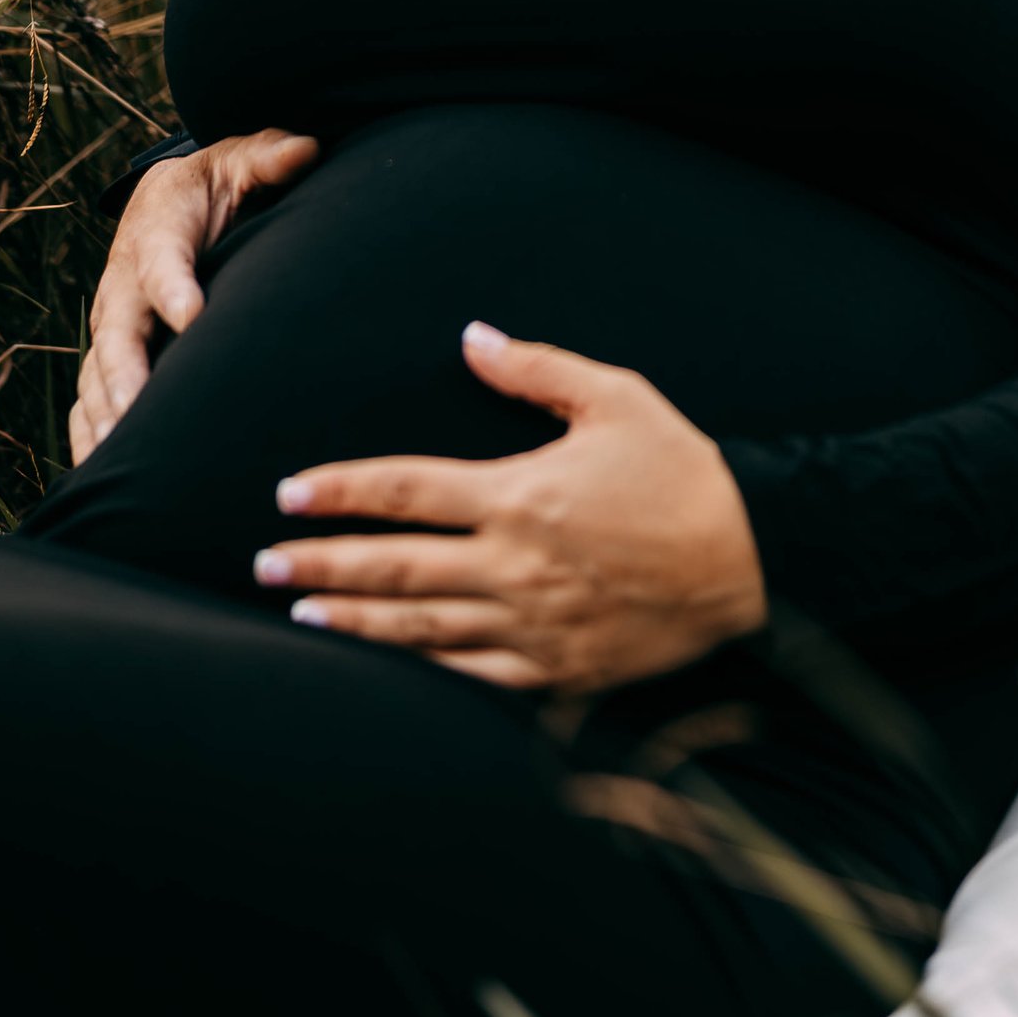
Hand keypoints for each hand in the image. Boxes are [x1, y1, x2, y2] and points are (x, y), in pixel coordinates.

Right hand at [68, 127, 319, 463]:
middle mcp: (123, 285)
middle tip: (139, 416)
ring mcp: (112, 325)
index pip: (161, 261)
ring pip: (98, 376)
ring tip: (119, 462)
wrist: (169, 199)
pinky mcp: (110, 355)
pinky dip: (89, 435)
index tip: (192, 316)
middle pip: (119, 334)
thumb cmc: (215, 184)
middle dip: (126, 376)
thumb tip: (306, 149)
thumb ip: (270, 157)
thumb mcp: (242, 159)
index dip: (174, 287)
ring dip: (105, 418)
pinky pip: (89, 400)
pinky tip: (100, 474)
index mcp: (156, 232)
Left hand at [252, 322, 767, 693]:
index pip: (404, 490)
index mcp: (519, 495)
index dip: (340, 491)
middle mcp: (513, 566)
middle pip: (394, 566)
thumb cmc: (685, 474)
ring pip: (420, 628)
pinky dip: (418, 672)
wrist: (755, 564)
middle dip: (321, 565)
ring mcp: (531, 627)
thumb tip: (471, 340)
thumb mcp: (619, 400)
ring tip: (301, 616)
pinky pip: (470, 676)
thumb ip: (537, 370)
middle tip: (262, 566)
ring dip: (354, 622)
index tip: (288, 493)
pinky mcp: (556, 671)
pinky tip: (383, 666)